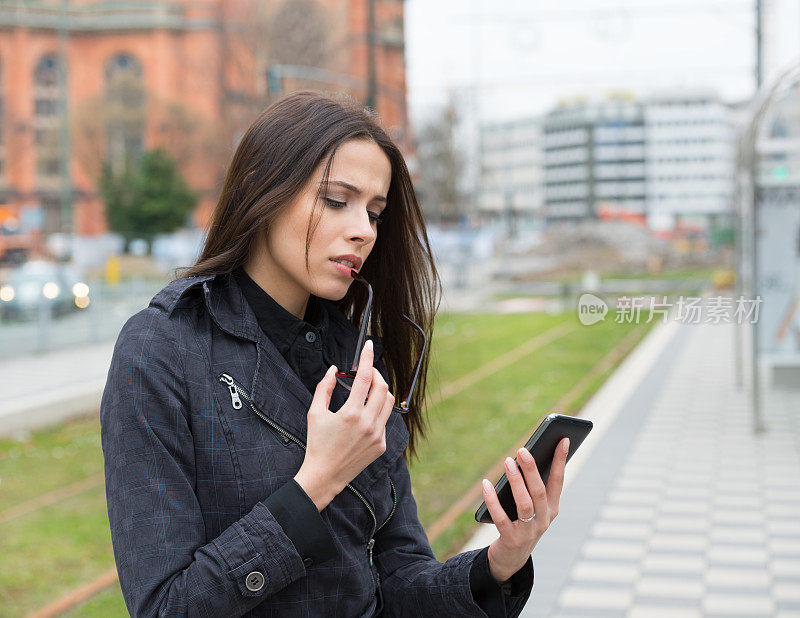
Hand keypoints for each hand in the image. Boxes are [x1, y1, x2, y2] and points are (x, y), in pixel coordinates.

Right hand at [294, 339, 394, 509]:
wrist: (325, 476)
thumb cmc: (317, 444)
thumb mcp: (315, 413)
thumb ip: (325, 387)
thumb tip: (335, 370)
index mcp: (351, 414)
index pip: (365, 377)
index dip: (367, 357)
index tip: (369, 345)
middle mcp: (368, 424)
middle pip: (382, 387)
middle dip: (375, 374)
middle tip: (365, 371)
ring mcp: (377, 435)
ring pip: (388, 403)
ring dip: (380, 391)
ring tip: (367, 389)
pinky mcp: (381, 445)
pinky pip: (385, 420)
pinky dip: (378, 410)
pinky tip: (365, 412)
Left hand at [482, 438, 568, 582]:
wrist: (512, 557)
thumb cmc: (522, 522)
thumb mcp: (533, 506)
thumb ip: (532, 486)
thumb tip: (525, 457)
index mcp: (552, 508)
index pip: (558, 481)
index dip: (561, 461)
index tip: (563, 439)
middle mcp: (544, 520)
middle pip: (539, 491)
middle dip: (531, 470)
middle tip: (522, 450)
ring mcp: (528, 532)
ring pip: (524, 504)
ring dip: (515, 482)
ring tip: (507, 462)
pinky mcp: (511, 539)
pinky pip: (501, 517)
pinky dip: (492, 500)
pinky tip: (485, 484)